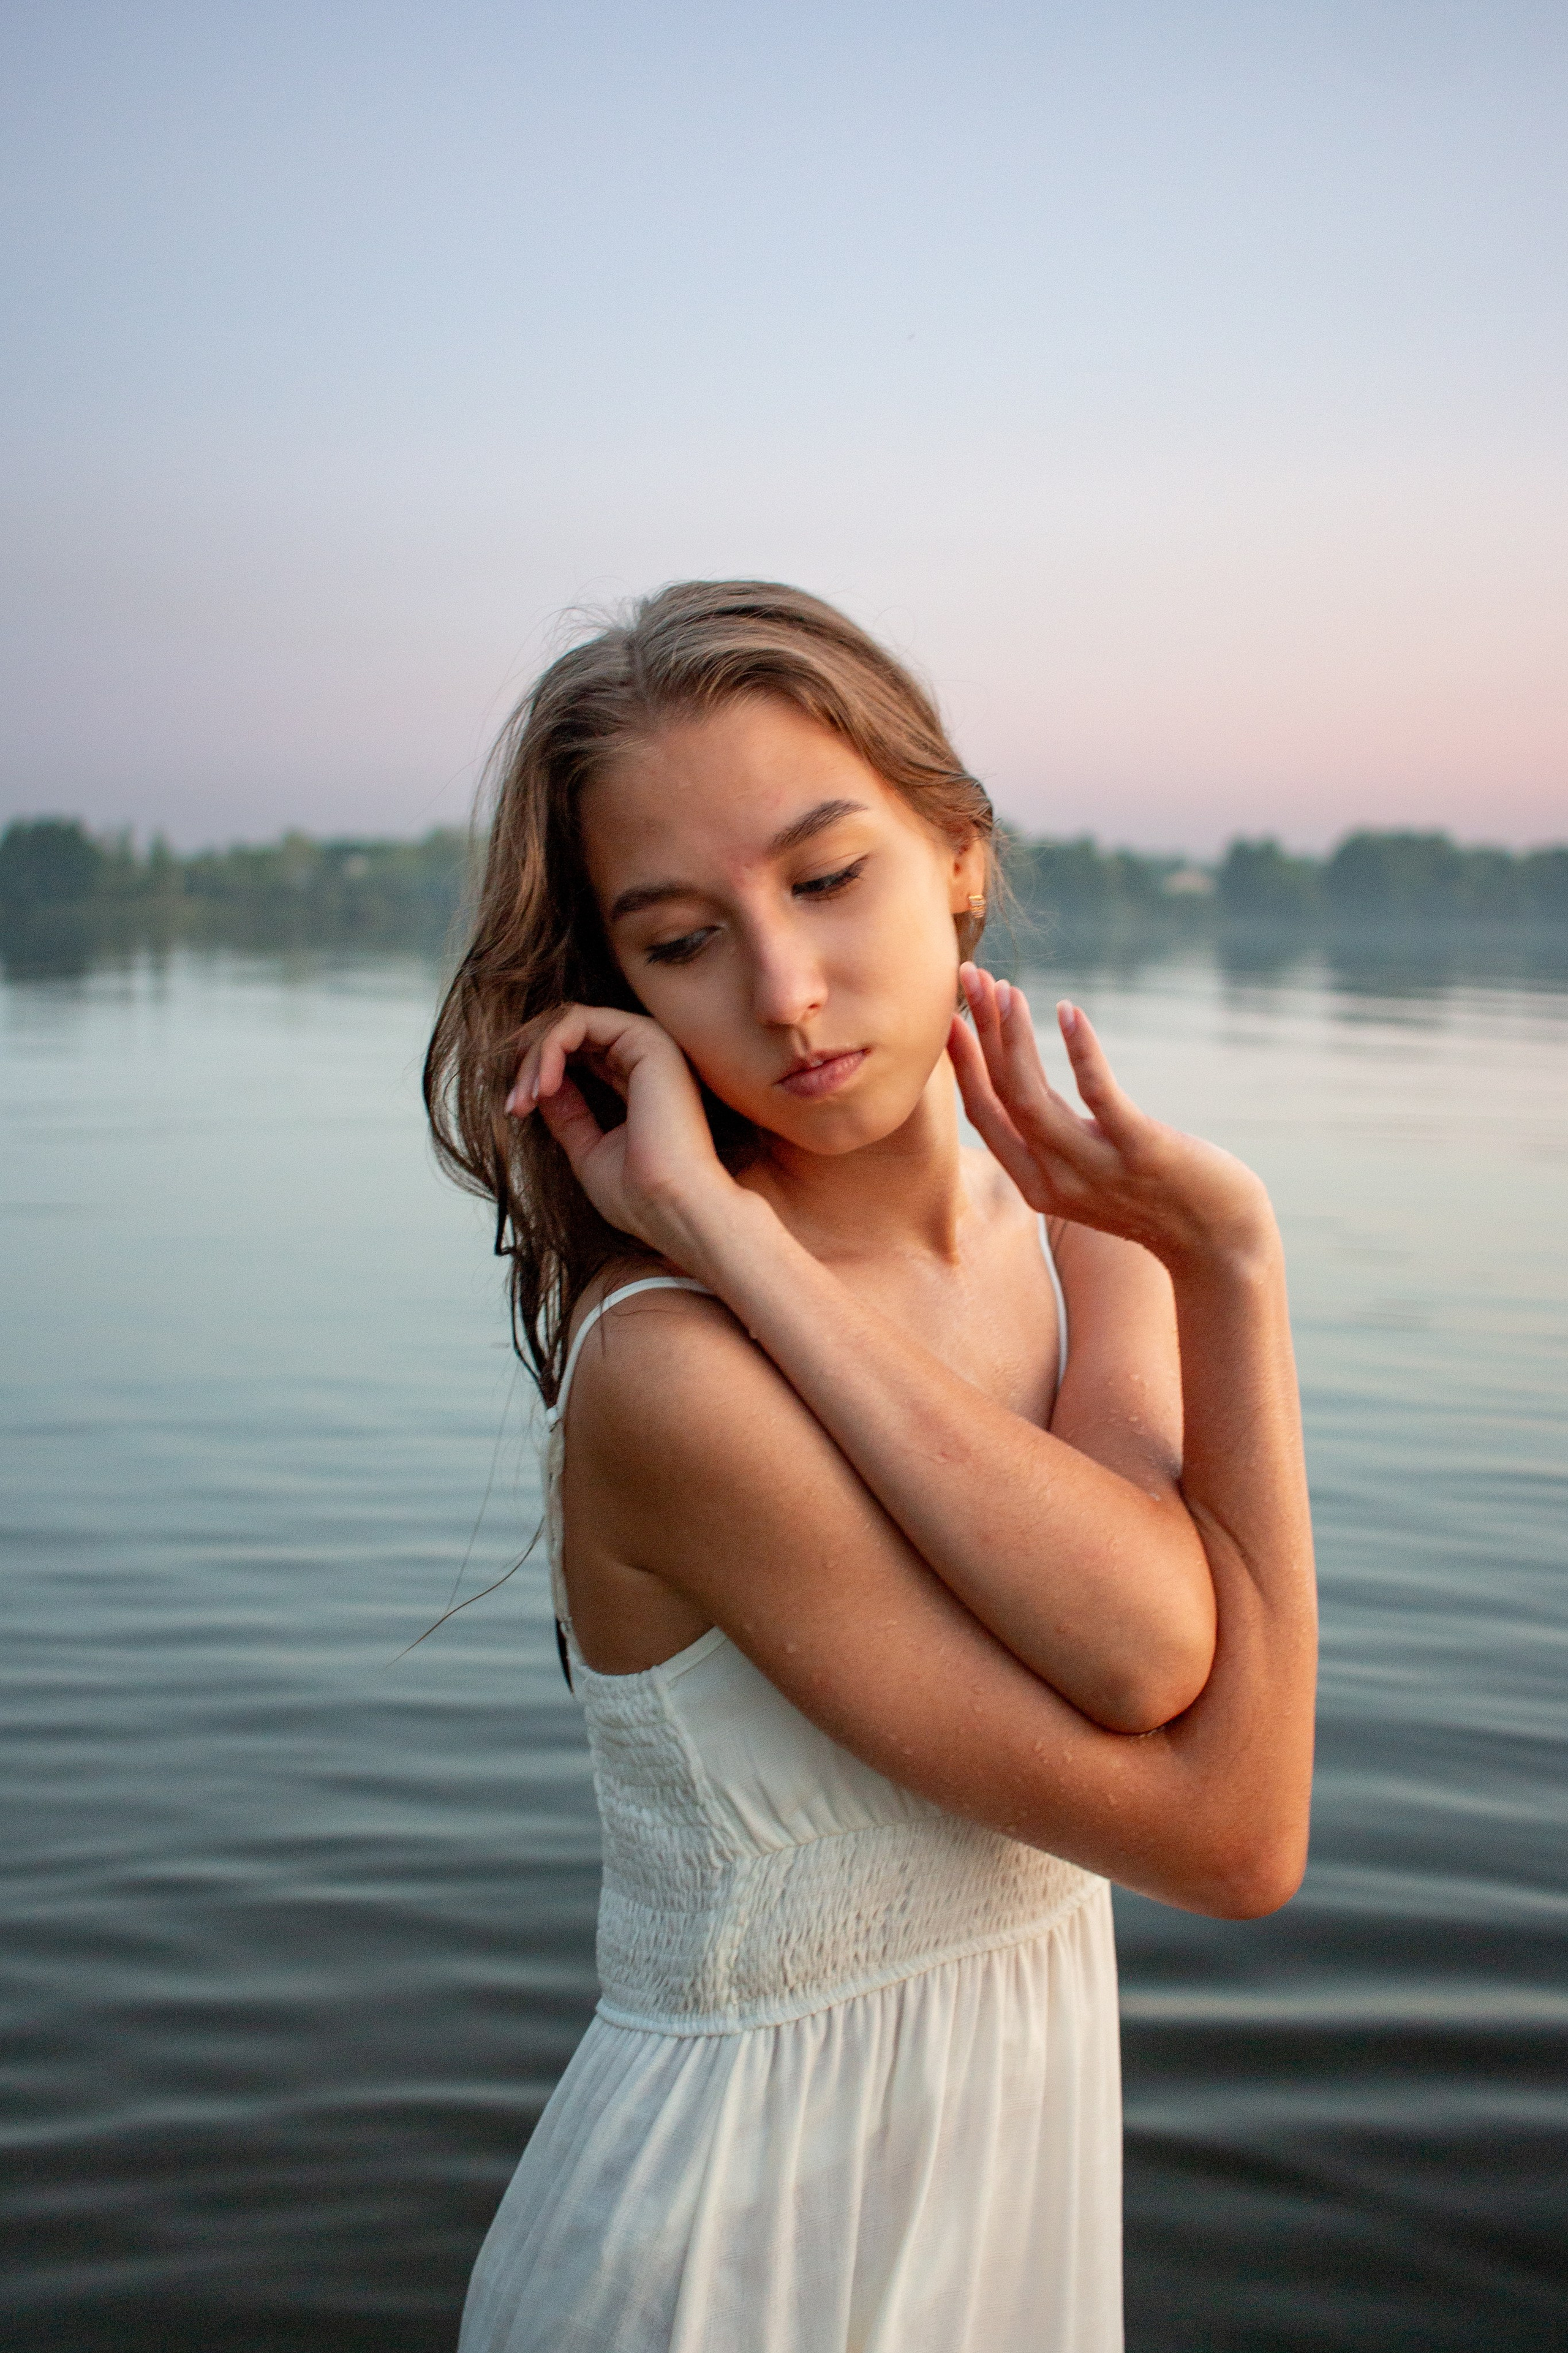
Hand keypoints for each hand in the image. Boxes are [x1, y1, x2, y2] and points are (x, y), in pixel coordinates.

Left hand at [504, 1003, 739, 1261]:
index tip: (515, 1109)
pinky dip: (548, 1047)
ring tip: (525, 1099)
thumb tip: (542, 1087)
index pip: (578, 1051)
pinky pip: (578, 1020)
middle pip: (568, 1033)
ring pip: (568, 1022)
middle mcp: (645, 1057)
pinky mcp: (646, 1038)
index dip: (538, 1070)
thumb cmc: (641, 1195)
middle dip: (529, 1063)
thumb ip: (569, 1114)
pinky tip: (543, 1086)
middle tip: (514, 1105)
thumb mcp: (588, 1149)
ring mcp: (648, 1044)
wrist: (673, 1209)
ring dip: (535, 1058)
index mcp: (638, 1081)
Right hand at [949, 966, 1275, 1270]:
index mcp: (1036, 1186)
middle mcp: (1055, 1180)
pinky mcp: (1141, 1151)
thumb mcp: (1089, 1175)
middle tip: (969, 976)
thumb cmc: (1157, 1202)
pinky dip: (1079, 1050)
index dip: (962, 1063)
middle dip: (980, 1032)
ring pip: (1031, 1096)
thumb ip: (1055, 1141)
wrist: (1220, 1245)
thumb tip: (1025, 1092)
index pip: (983, 1115)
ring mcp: (1095, 1167)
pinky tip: (1068, 1012)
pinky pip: (1099, 1094)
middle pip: (1000, 1096)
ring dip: (1013, 1036)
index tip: (949, 1014)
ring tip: (1006, 988)